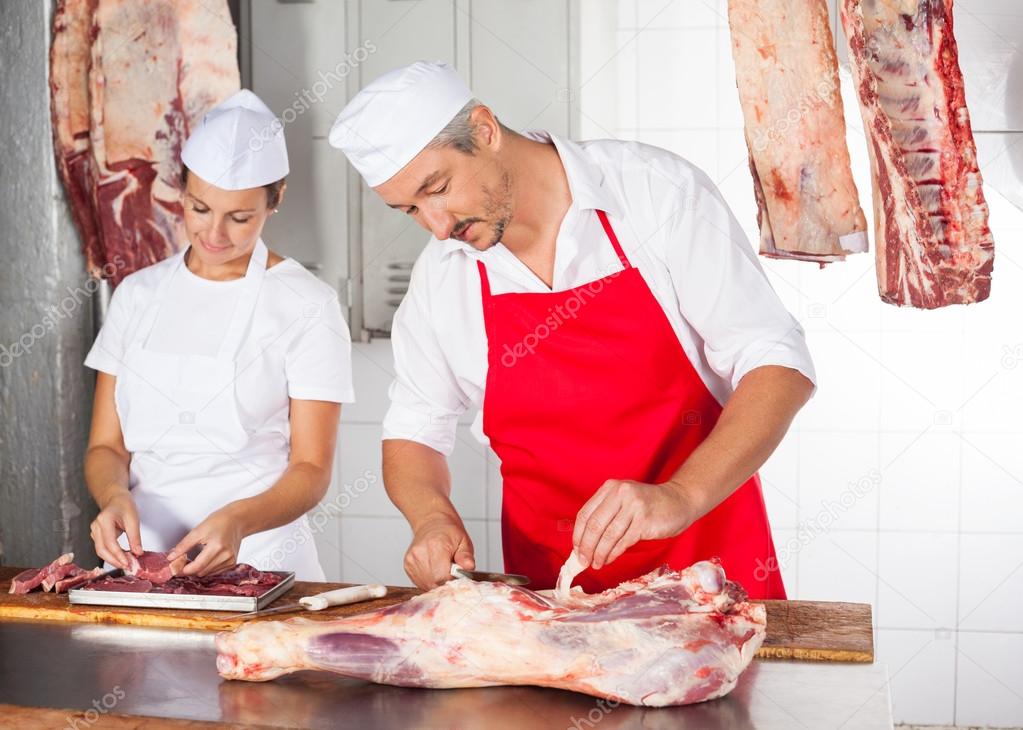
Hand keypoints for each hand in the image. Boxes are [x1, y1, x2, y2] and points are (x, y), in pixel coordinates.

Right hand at [90, 492, 142, 568]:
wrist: (116, 499)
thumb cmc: (124, 505)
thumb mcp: (133, 519)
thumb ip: (135, 537)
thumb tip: (138, 553)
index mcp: (104, 520)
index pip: (110, 543)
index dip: (118, 555)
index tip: (128, 563)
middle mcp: (96, 526)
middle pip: (101, 550)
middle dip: (114, 561)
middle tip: (127, 567)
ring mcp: (94, 531)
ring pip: (100, 551)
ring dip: (112, 559)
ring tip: (126, 563)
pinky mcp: (97, 536)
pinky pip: (102, 548)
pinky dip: (111, 555)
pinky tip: (122, 557)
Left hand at [168, 505, 245, 576]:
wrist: (237, 520)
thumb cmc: (219, 521)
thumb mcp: (198, 531)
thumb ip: (183, 546)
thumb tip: (171, 558)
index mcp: (217, 547)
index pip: (197, 566)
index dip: (183, 570)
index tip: (174, 569)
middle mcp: (226, 556)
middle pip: (201, 572)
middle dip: (189, 569)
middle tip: (182, 561)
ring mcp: (230, 561)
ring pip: (207, 574)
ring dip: (198, 569)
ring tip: (194, 558)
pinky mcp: (232, 563)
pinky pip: (214, 572)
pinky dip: (206, 568)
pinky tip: (205, 559)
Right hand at [404, 514, 474, 589]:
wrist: (432, 522)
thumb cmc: (449, 532)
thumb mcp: (464, 541)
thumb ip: (466, 556)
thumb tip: (468, 566)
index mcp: (435, 546)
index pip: (441, 577)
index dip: (452, 581)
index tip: (458, 576)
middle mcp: (420, 553)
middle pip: (433, 583)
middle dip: (445, 582)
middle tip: (452, 571)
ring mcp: (411, 560)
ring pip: (426, 585)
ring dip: (437, 583)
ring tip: (443, 569)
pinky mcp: (407, 565)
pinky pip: (420, 582)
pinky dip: (429, 581)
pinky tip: (434, 570)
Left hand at [572, 479, 694, 570]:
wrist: (678, 501)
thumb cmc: (648, 505)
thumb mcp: (623, 501)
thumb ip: (604, 515)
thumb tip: (584, 543)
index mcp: (610, 488)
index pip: (585, 514)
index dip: (578, 535)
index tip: (576, 550)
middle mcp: (620, 494)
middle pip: (594, 525)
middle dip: (586, 547)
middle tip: (583, 562)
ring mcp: (633, 506)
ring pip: (608, 535)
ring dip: (599, 554)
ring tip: (596, 564)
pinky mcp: (645, 521)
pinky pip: (623, 541)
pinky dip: (612, 553)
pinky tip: (608, 560)